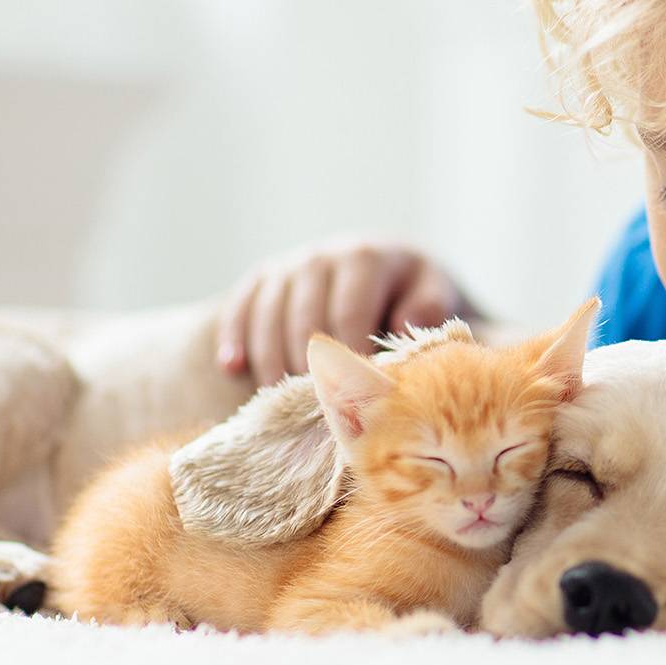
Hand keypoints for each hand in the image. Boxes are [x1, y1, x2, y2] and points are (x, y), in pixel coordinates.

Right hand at [216, 239, 474, 386]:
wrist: (389, 264)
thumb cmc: (413, 292)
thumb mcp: (433, 293)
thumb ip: (427, 309)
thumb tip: (404, 328)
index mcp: (366, 258)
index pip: (347, 315)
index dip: (347, 358)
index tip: (351, 396)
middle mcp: (322, 256)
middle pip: (303, 319)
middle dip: (305, 366)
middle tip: (311, 408)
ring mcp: (289, 264)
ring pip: (268, 316)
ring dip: (269, 360)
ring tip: (276, 399)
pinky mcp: (264, 275)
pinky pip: (240, 304)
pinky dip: (234, 335)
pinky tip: (232, 367)